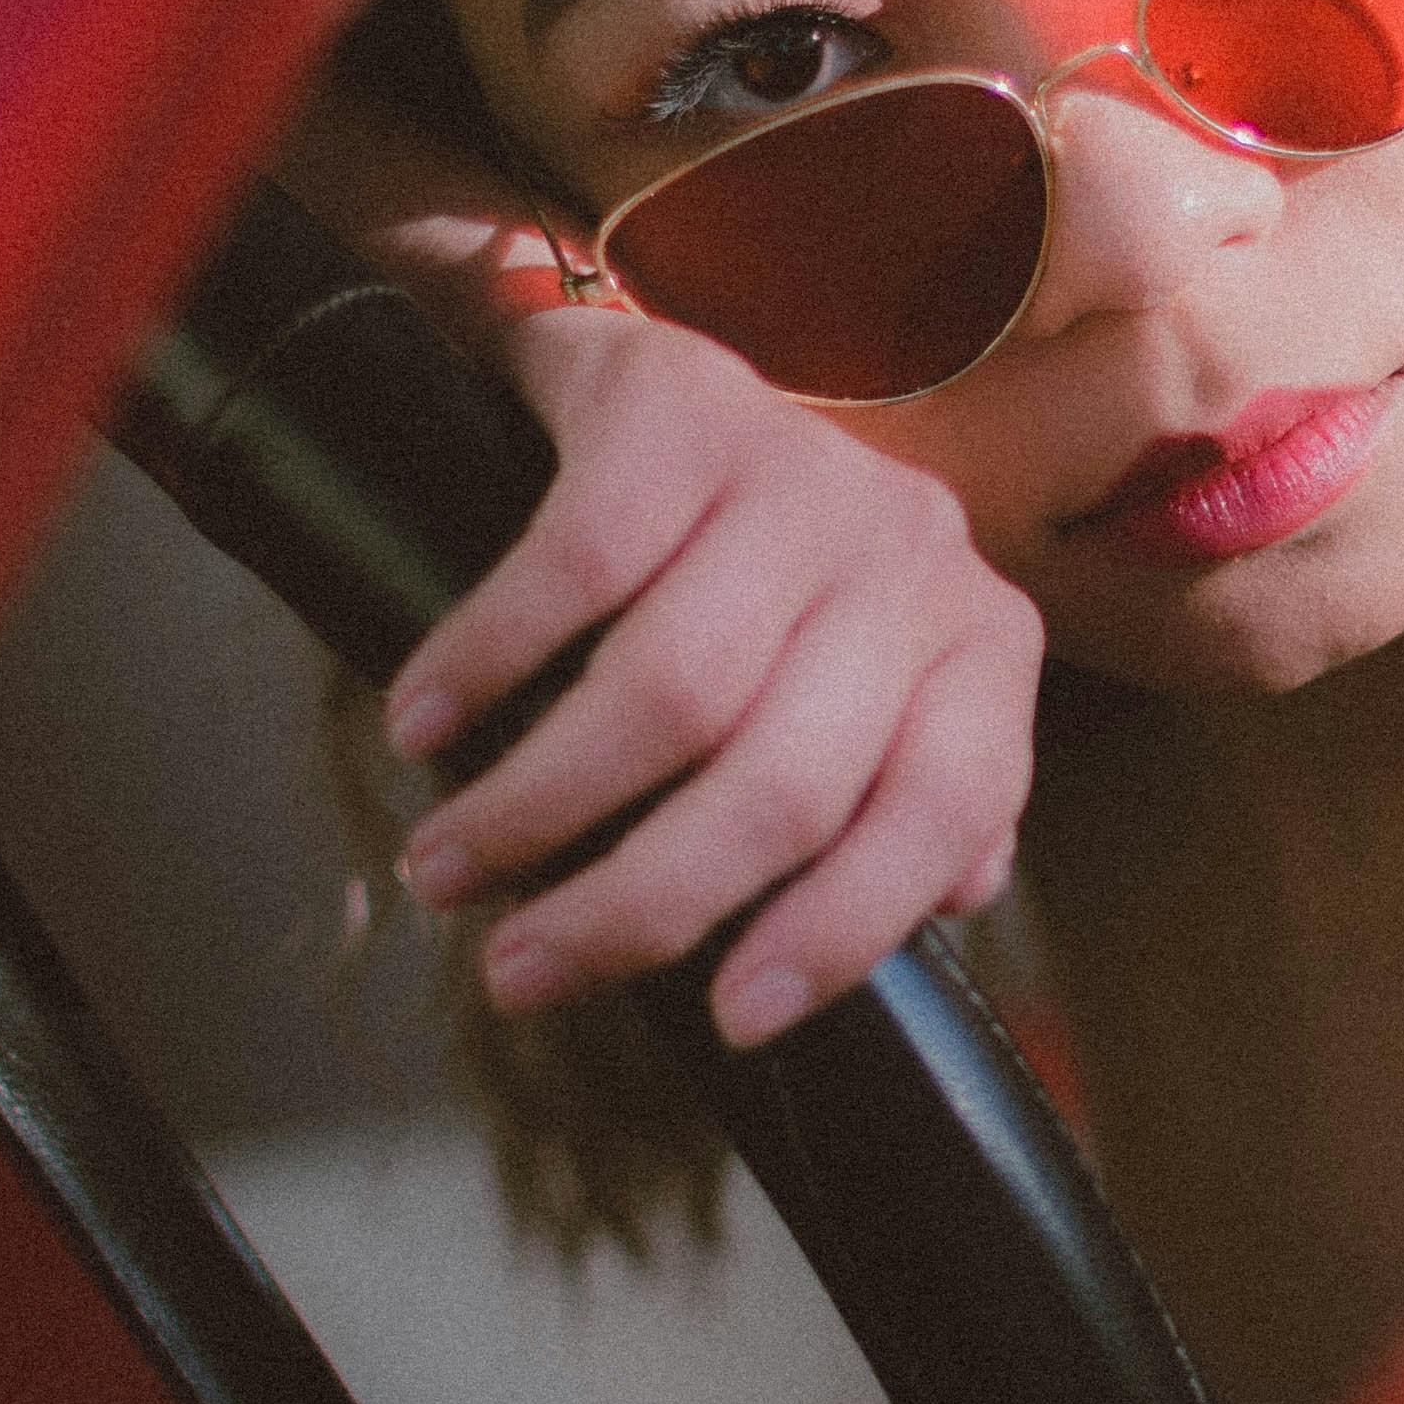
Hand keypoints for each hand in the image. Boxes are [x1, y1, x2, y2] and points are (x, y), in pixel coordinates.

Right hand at [381, 298, 1043, 1048]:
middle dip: (638, 903)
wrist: (646, 382)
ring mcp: (801, 469)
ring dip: (536, 805)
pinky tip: (423, 726)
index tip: (730, 1021)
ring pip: (672, 692)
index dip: (839, 931)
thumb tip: (954, 900)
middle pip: (783, 780)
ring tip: (446, 869)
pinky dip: (485, 663)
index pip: (943, 812)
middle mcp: (913, 552)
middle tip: (520, 971)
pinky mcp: (683, 401)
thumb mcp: (854, 678)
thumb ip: (905, 790)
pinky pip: (575, 566)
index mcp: (980, 643)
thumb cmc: (753, 576)